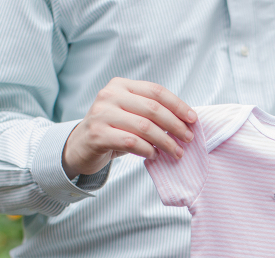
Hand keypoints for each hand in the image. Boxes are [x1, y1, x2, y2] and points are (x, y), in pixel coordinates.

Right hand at [62, 78, 196, 178]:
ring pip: (144, 127)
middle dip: (175, 125)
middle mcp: (109, 95)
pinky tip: (155, 156)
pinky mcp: (97, 134)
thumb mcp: (130, 114)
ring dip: (165, 142)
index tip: (193, 119)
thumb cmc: (113, 130)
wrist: (80, 146)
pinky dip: (148, 150)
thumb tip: (186, 121)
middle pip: (153, 109)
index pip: (156, 91)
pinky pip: (131, 142)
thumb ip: (151, 112)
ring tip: (176, 152)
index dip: (178, 105)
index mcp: (121, 85)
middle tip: (188, 139)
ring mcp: (101, 114)